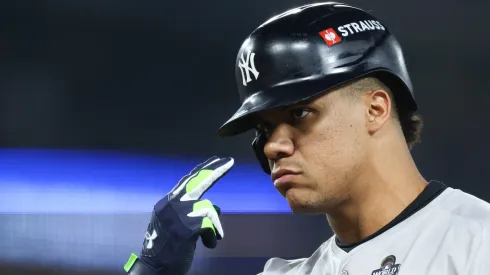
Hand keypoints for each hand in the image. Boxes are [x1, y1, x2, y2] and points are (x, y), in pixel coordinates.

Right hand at [124, 156, 233, 274]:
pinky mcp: (185, 228)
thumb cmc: (170, 249)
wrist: (155, 269)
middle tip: (230, 161)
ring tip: (209, 239)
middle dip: (215, 171)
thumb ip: (193, 212)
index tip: (218, 160)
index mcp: (167, 203)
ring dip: (213, 225)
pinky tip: (208, 245)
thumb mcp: (180, 226)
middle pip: (197, 182)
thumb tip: (215, 206)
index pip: (188, 181)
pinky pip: (210, 225)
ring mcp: (176, 215)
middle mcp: (170, 204)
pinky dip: (212, 236)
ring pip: (208, 208)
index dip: (204, 170)